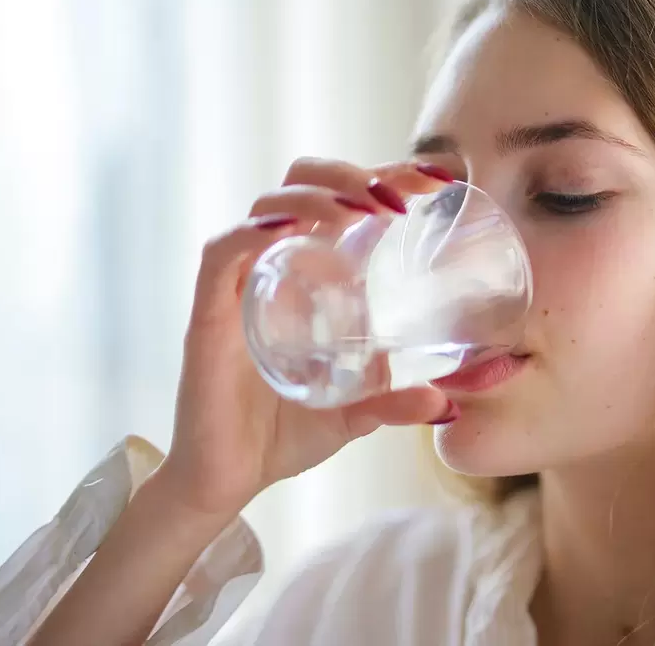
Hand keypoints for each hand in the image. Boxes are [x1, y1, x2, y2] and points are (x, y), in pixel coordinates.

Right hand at [157, 158, 455, 517]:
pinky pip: (223, 253)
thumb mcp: (356, 414)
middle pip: (302, 183)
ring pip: (268, 206)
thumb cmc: (285, 434)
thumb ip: (395, 403)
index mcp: (311, 274)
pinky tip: (291, 228)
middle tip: (399, 198)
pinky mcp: (208, 313)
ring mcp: (240, 285)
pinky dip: (253, 231)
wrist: (226, 481)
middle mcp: (275, 267)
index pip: (344, 199)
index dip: (386, 176)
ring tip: (362, 209)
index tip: (436, 181)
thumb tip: (446, 405)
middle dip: (351, 173)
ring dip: (317, 194)